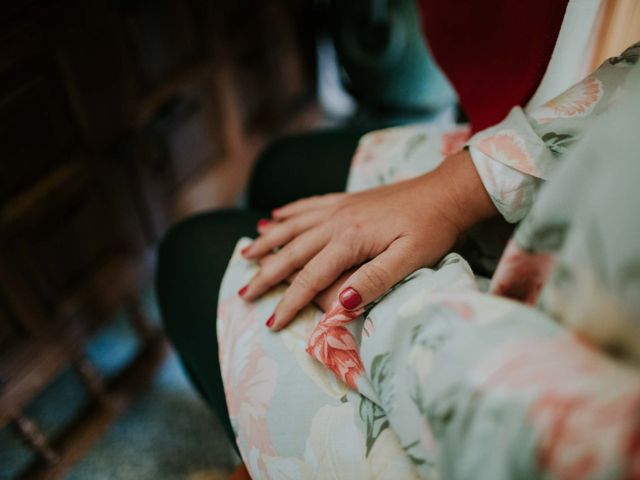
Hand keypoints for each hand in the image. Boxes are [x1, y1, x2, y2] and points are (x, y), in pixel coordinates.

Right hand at [240, 150, 496, 329]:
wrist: (444, 191)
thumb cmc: (432, 229)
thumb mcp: (411, 259)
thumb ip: (375, 279)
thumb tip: (341, 303)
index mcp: (349, 240)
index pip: (309, 277)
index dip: (289, 302)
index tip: (271, 323)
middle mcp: (336, 221)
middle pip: (291, 251)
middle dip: (265, 274)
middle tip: (243, 293)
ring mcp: (339, 207)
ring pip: (292, 226)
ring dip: (267, 241)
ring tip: (245, 253)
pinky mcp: (345, 199)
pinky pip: (308, 205)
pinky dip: (288, 212)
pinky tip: (275, 216)